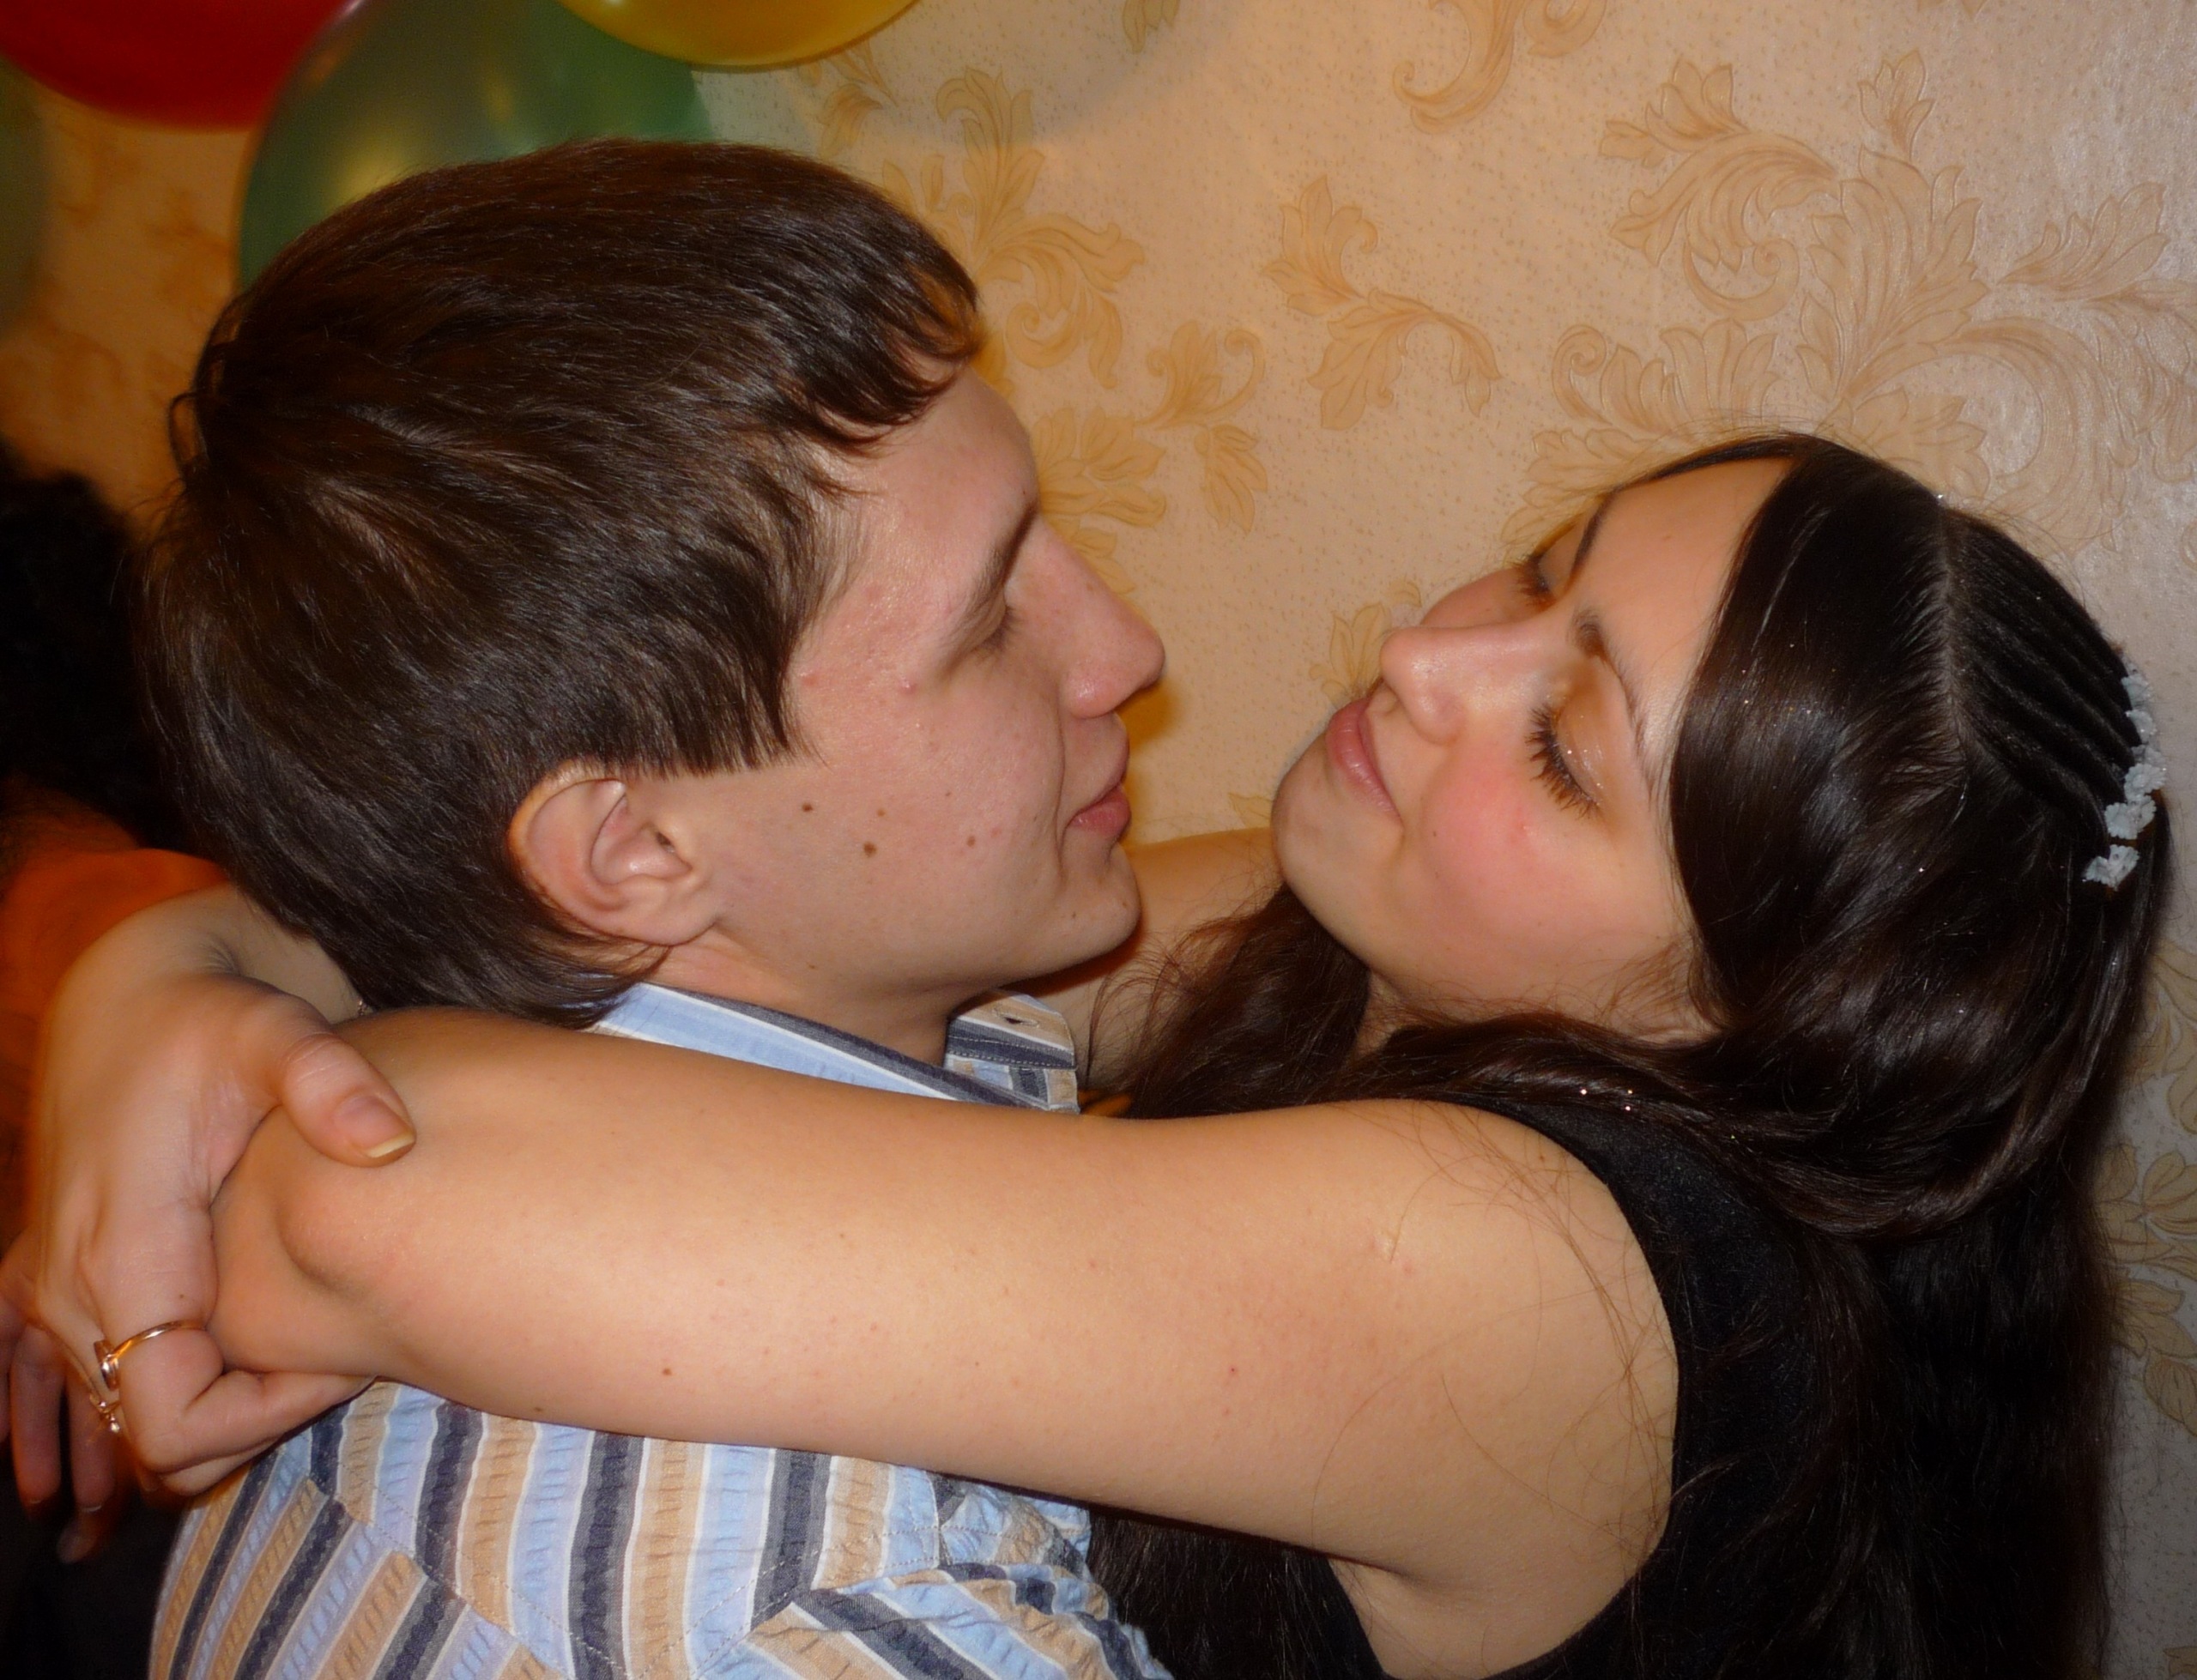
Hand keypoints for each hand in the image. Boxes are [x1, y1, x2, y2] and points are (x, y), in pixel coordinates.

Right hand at [9, 910, 406, 1498]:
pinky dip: (53, 1440)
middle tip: (317, 1389)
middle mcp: (70, 1284)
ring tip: (184, 1491)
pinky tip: (63, 1497)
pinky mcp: (39, 1274)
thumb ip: (334, 1084)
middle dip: (227, 1438)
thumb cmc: (213, 1018)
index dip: (261, 1416)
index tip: (339, 1363)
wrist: (133, 992)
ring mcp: (44, 1284)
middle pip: (141, 1434)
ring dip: (140, 1459)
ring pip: (90, 1424)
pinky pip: (27, 1386)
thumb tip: (389, 1142)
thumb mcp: (280, 1033)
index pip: (178, 1414)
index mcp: (128, 1250)